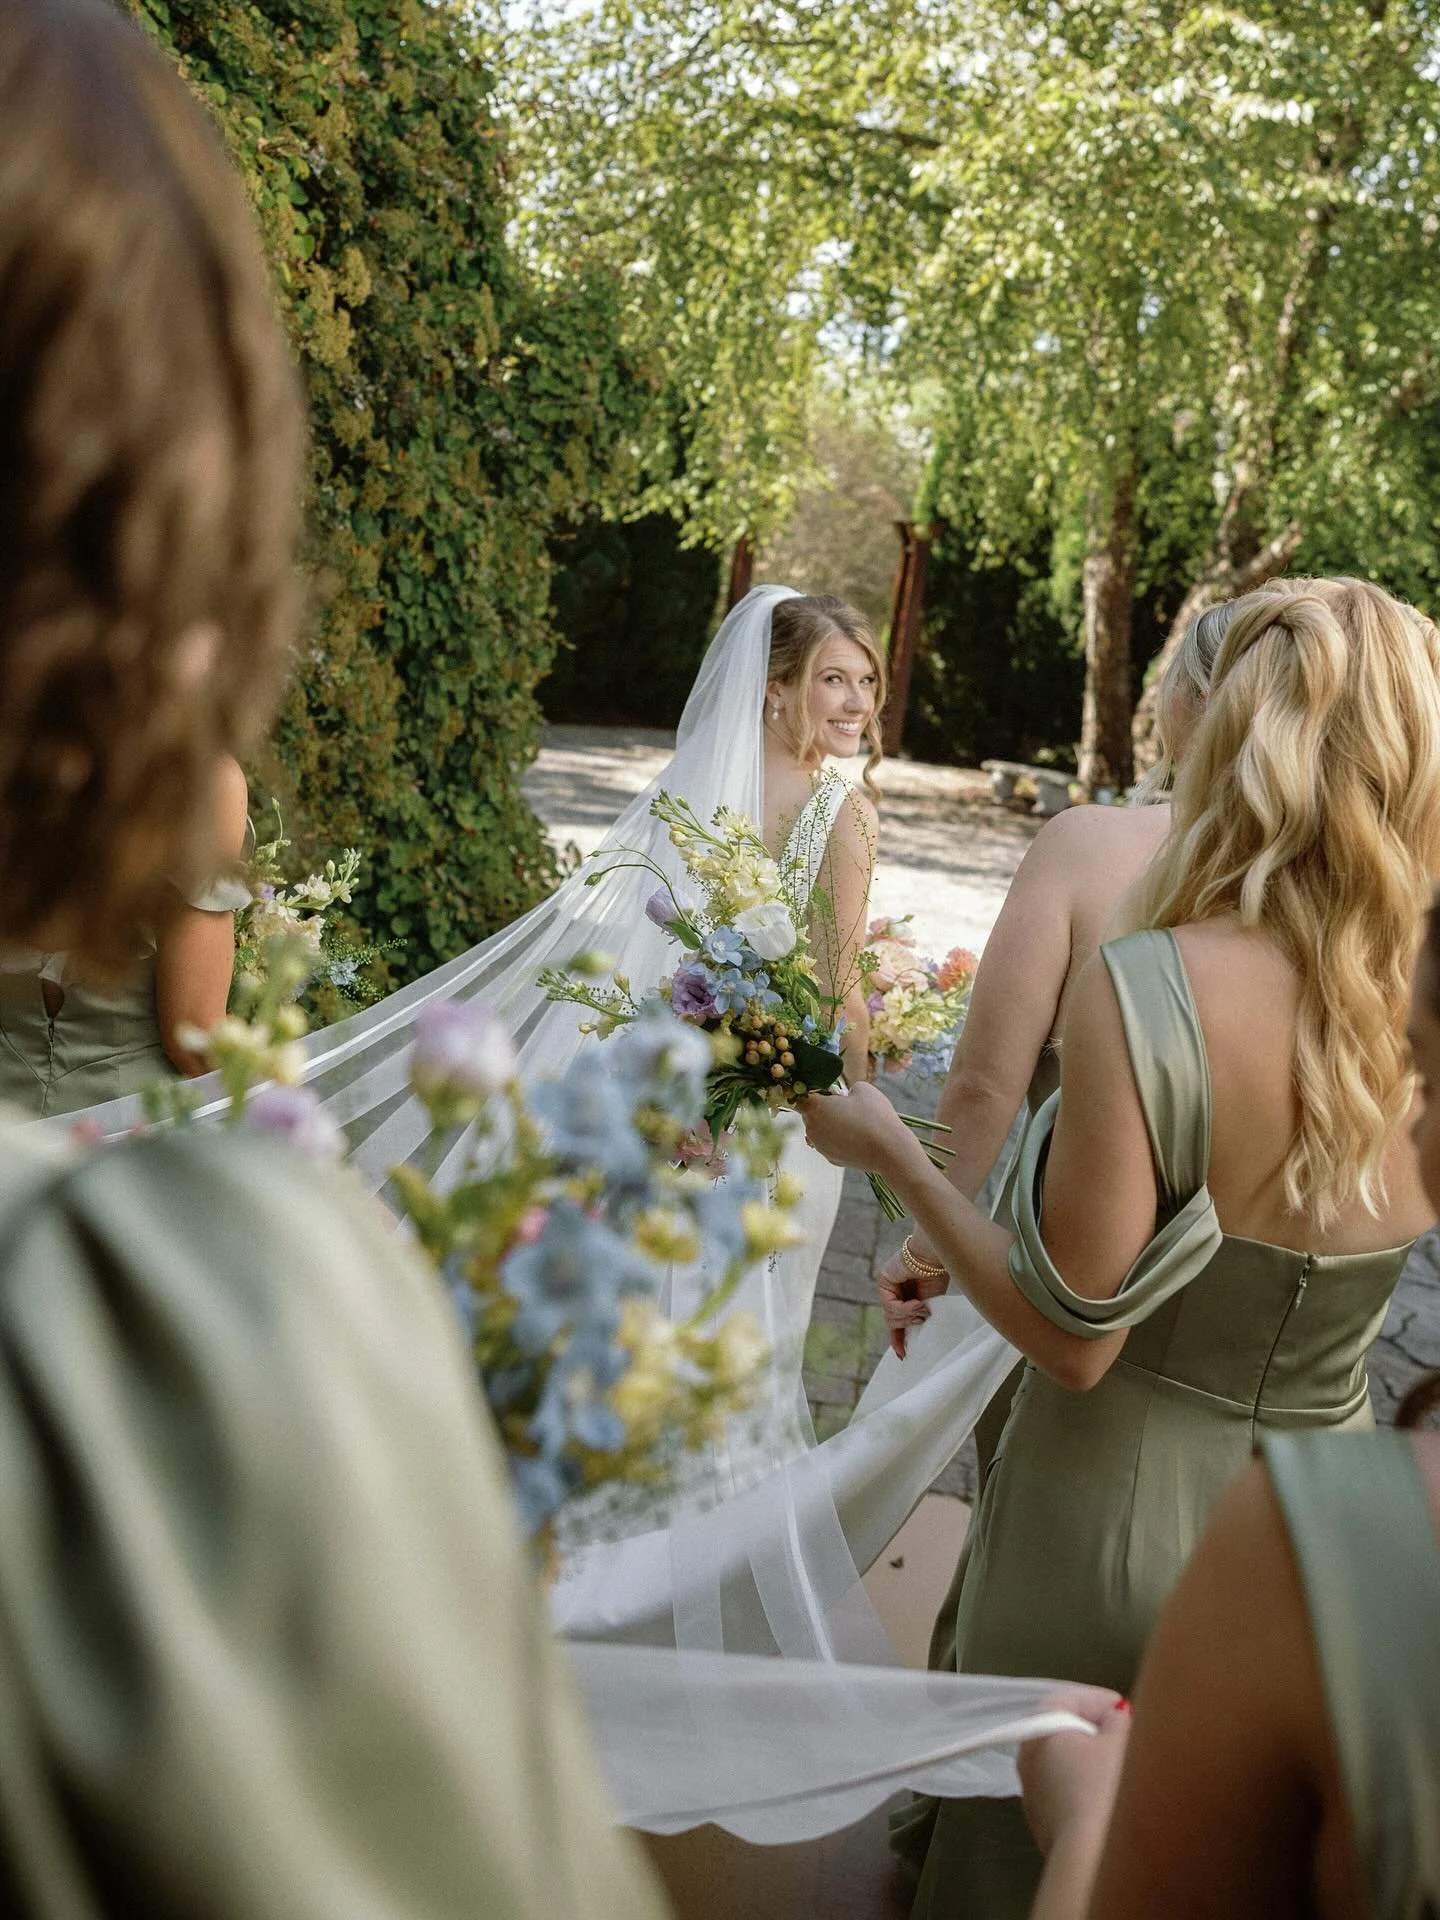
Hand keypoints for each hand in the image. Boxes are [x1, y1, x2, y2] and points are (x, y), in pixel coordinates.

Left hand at [797, 1081, 921, 1177]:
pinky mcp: (831, 1159)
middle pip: (810, 1115)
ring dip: (830, 1125)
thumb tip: (845, 1097)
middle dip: (823, 1109)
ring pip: (819, 1131)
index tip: (826, 1091)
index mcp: (815, 1108)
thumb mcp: (863, 1088)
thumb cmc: (875, 1115)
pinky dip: (838, 1140)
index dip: (811, 1092)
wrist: (889, 1150)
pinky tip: (856, 1138)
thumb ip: (847, 1089)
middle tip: (845, 1106)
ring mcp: (820, 1147)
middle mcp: (812, 1129)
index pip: (800, 1097)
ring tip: (853, 1123)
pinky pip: (830, 1144)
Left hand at [876, 1248, 946, 1359]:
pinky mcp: (883, 1280)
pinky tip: (917, 1303)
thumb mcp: (929, 1304)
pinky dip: (904, 1309)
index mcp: (904, 1297)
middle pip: (892, 1322)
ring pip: (890, 1317)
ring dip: (909, 1317)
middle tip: (922, 1318)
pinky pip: (890, 1306)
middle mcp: (892, 1292)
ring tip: (923, 1308)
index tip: (903, 1356)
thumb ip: (918, 1318)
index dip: (898, 1340)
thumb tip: (911, 1341)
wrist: (936, 1255)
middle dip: (907, 1325)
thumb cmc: (937, 1275)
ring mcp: (886, 1286)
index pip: (895, 1323)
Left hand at [1018, 1693, 1131, 1858]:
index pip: (1065, 1701)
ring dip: (1089, 1764)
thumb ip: (1118, 1722)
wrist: (1091, 1859)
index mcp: (1039, 1732)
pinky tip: (1109, 1800)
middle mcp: (1028, 1762)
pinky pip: (1066, 1796)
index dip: (1096, 1700)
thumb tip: (1114, 1717)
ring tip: (1121, 1768)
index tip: (1122, 1707)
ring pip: (1063, 1768)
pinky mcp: (1045, 1828)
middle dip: (1093, 1732)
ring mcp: (1033, 1798)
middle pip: (1061, 1734)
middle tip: (1124, 1735)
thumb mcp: (1120, 1744)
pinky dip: (1085, 1790)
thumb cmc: (1104, 1790)